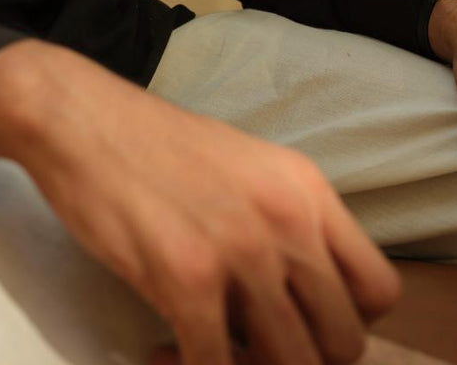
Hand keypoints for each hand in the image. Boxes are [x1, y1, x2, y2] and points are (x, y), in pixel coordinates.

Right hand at [12, 44, 400, 364]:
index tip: (298, 324)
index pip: (379, 292)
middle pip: (343, 344)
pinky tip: (160, 350)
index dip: (344, 324)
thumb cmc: (151, 143)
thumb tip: (301, 299)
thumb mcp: (243, 165)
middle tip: (247, 349)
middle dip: (298, 361)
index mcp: (305, 189)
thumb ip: (282, 222)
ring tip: (203, 352)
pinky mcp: (187, 278)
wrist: (77, 116)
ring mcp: (240, 251)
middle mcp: (287, 220)